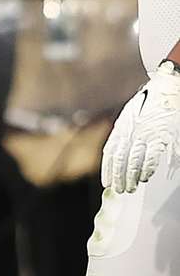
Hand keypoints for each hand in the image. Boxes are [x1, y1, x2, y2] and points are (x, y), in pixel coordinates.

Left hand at [102, 67, 179, 192]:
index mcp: (121, 127)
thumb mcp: (129, 115)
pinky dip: (148, 169)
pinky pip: (152, 157)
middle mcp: (130, 132)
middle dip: (119, 178)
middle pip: (121, 161)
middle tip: (120, 190)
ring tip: (132, 187)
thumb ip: (123, 132)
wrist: (167, 85)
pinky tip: (146, 177)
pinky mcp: (161, 135)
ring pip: (134, 162)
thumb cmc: (150, 100)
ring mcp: (146, 134)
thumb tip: (117, 150)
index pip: (110, 154)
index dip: (108, 170)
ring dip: (132, 177)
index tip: (107, 183)